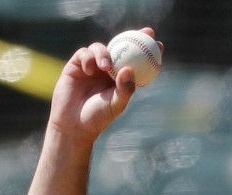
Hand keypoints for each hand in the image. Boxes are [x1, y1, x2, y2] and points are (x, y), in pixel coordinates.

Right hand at [47, 28, 163, 144]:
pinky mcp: (75, 65)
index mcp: (120, 78)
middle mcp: (107, 70)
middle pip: (120, 48)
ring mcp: (92, 66)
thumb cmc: (97, 117)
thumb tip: (130, 69)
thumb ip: (125, 89)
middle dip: (133, 37)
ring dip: (104, 53)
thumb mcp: (116, 105)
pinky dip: (88, 58)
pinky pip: (83, 54)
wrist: (73, 124)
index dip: (147, 50)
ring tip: (106, 66)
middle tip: (143, 33)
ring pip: (100, 48)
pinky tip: (89, 70)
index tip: (159, 44)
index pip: (136, 61)